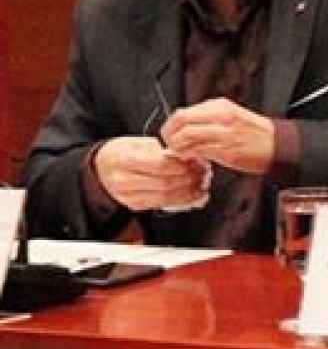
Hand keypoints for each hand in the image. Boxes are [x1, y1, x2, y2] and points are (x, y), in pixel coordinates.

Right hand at [93, 136, 210, 210]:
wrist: (103, 167)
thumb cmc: (125, 151)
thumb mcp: (140, 143)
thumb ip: (163, 150)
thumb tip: (189, 158)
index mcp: (124, 159)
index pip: (160, 165)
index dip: (181, 164)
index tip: (194, 159)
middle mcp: (123, 180)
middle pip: (165, 183)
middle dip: (189, 178)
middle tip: (203, 171)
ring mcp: (128, 195)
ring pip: (166, 197)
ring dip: (189, 191)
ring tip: (201, 182)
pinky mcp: (135, 205)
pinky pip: (162, 205)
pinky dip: (182, 200)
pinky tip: (193, 193)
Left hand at [159, 98, 275, 173]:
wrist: (278, 145)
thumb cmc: (256, 134)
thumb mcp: (231, 116)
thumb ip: (209, 119)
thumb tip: (185, 128)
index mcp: (220, 107)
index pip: (182, 113)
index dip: (170, 126)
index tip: (170, 135)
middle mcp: (220, 117)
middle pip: (180, 121)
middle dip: (170, 136)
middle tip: (171, 146)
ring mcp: (223, 133)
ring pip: (186, 136)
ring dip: (179, 148)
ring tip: (183, 154)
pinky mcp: (226, 150)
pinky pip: (198, 151)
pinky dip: (191, 156)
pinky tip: (195, 160)